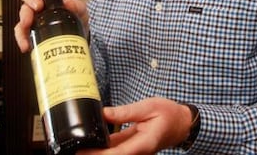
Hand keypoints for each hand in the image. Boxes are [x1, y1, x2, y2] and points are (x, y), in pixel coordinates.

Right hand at [14, 0, 88, 51]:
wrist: (80, 36)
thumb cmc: (77, 18)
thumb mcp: (80, 9)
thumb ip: (76, 5)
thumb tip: (68, 3)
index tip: (38, 5)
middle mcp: (36, 10)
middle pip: (24, 8)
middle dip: (24, 14)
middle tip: (28, 21)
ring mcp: (33, 23)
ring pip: (20, 24)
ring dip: (21, 32)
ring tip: (26, 40)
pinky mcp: (33, 36)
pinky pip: (23, 37)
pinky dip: (23, 42)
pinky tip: (27, 47)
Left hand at [79, 98, 194, 154]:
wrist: (181, 123)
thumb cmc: (169, 114)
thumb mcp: (149, 106)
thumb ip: (126, 111)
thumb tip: (104, 113)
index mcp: (144, 143)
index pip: (118, 154)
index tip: (83, 151)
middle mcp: (138, 151)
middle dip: (93, 153)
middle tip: (75, 147)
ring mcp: (134, 151)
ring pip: (111, 154)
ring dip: (96, 150)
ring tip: (78, 144)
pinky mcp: (131, 147)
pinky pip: (114, 149)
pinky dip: (102, 145)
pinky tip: (90, 140)